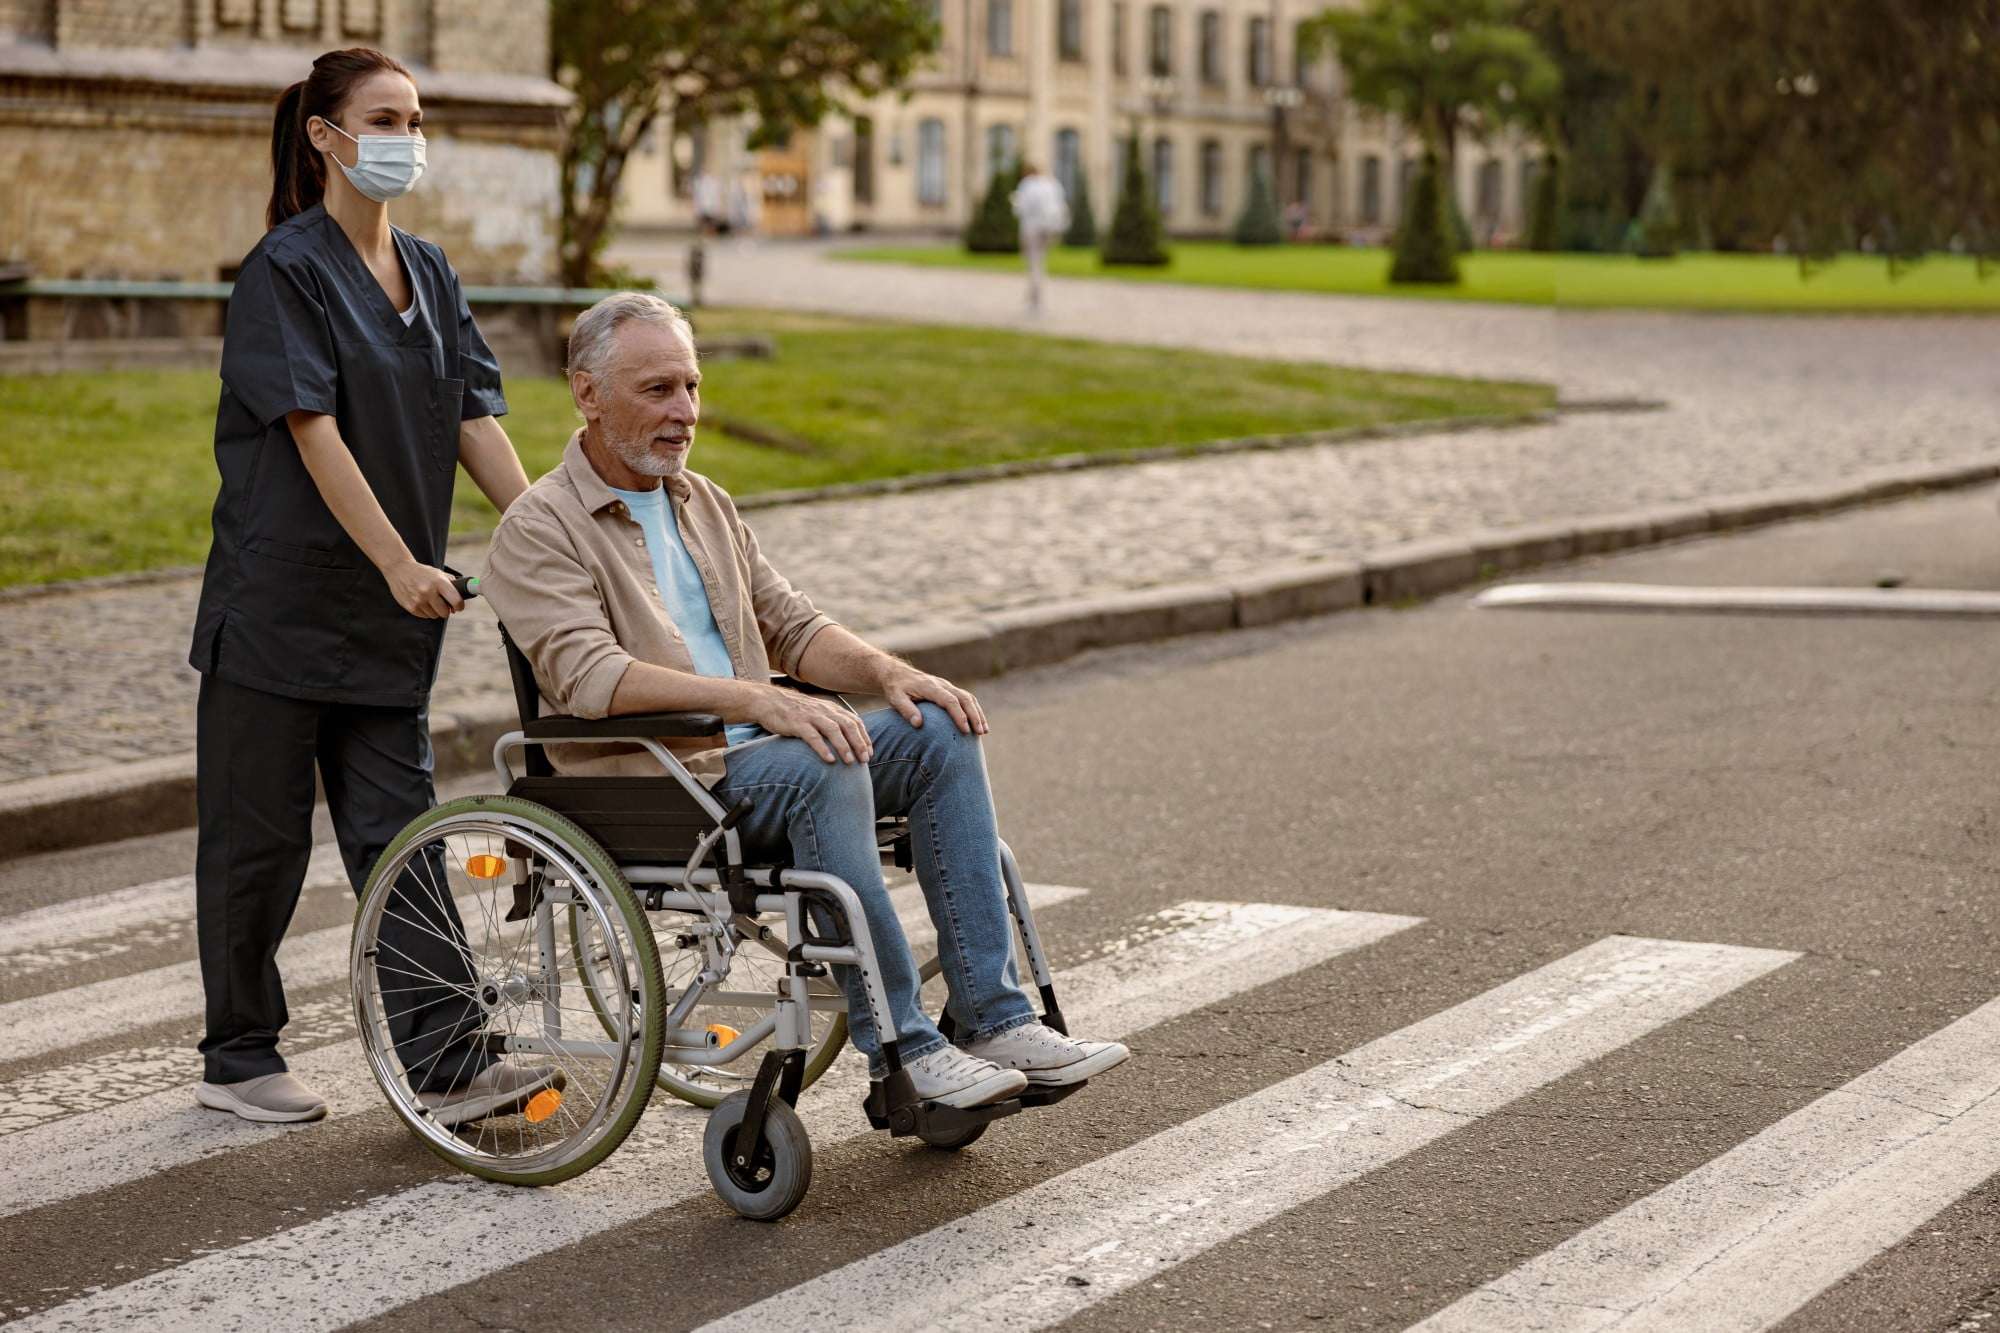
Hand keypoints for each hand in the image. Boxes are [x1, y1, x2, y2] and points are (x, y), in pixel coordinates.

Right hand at [382, 560, 464, 619]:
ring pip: (435, 615)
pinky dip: (426, 612)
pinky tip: (423, 602)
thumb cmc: (422, 572)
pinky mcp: (410, 606)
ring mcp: (418, 600)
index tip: (459, 607)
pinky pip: (424, 616)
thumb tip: (460, 598)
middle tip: (445, 606)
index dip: (460, 606)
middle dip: (447, 610)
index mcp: (439, 582)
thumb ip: (451, 584)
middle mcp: (428, 591)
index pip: (456, 600)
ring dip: (435, 611)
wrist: (399, 569)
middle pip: (445, 613)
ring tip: (431, 601)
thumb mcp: (438, 573)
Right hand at [751, 685, 874, 764]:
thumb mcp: (816, 712)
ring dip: (844, 746)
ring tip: (850, 761)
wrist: (769, 701)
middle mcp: (824, 711)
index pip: (854, 721)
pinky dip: (822, 748)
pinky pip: (813, 736)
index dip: (864, 737)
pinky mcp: (797, 723)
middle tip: (865, 760)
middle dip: (859, 743)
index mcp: (831, 709)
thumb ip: (830, 722)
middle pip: (848, 726)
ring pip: (833, 730)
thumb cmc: (794, 711)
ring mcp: (811, 716)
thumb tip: (846, 739)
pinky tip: (829, 760)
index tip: (870, 753)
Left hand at [880, 664, 987, 735]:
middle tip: (981, 732)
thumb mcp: (896, 699)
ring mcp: (947, 686)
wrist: (896, 673)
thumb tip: (918, 724)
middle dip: (974, 715)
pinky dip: (974, 710)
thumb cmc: (896, 688)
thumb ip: (906, 710)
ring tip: (984, 731)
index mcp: (930, 687)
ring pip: (968, 697)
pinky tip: (978, 723)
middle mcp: (942, 684)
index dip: (959, 715)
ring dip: (978, 713)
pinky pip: (965, 698)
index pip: (950, 701)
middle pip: (964, 698)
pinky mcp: (948, 689)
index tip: (965, 730)